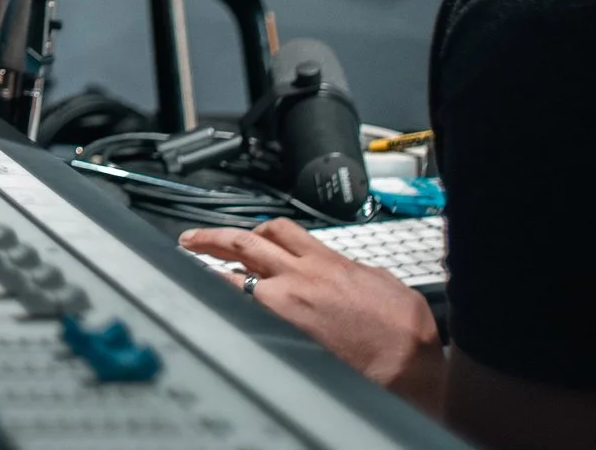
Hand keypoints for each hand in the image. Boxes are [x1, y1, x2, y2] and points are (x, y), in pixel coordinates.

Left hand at [179, 219, 443, 405]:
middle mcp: (300, 277)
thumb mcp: (384, 283)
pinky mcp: (279, 334)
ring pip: (233, 277)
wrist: (405, 367)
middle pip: (245, 243)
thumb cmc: (402, 333)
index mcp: (327, 261)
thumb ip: (356, 270)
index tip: (244, 234)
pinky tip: (212, 306)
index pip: (281, 230)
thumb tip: (346, 271)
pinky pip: (240, 311)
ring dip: (209, 271)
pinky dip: (224, 304)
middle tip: (191, 240)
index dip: (258, 229)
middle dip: (213, 238)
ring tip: (190, 270)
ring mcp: (285, 306)